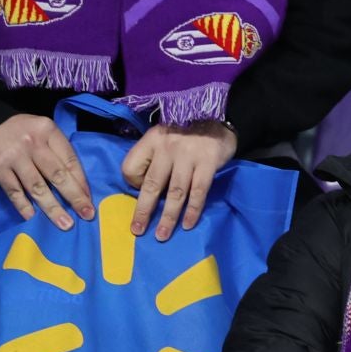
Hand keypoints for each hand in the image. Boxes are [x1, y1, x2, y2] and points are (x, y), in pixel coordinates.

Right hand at [0, 113, 96, 230]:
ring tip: (65, 224)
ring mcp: (13, 155)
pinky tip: (33, 218)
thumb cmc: (23, 135)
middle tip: (86, 215)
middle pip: (57, 175)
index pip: (70, 160)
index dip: (81, 182)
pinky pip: (14, 192)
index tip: (89, 200)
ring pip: (37, 187)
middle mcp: (31, 141)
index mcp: (48, 130)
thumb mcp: (42, 133)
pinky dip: (24, 206)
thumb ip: (58, 153)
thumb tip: (79, 187)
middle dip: (74, 198)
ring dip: (52, 208)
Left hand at [122, 121, 237, 240]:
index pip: (131, 166)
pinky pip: (198, 192)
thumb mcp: (164, 135)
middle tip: (137, 230)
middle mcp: (167, 148)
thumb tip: (142, 187)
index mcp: (151, 141)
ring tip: (162, 235)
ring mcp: (188, 156)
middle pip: (151, 184)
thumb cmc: (187, 132)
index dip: (132, 183)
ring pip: (175, 192)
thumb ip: (153, 156)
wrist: (219, 116)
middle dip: (143, 211)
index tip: (140, 190)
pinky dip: (193, 210)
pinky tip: (188, 224)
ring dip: (168, 217)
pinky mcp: (207, 163)